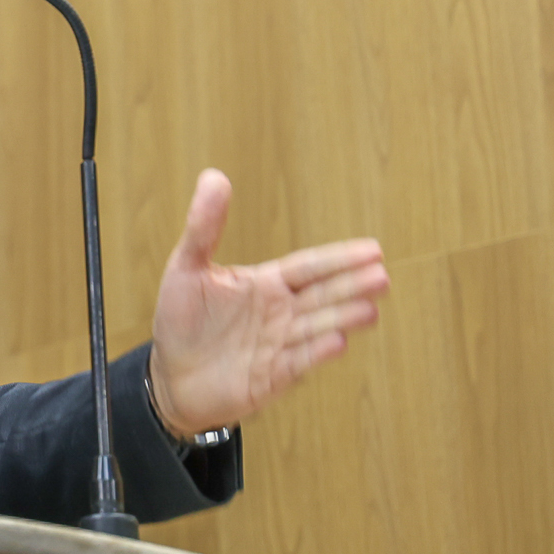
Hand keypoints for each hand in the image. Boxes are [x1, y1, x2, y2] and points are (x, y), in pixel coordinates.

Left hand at [147, 169, 386, 438]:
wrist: (171, 377)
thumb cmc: (181, 320)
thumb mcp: (187, 267)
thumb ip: (204, 227)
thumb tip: (213, 176)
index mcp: (267, 284)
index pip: (309, 267)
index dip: (339, 259)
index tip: (374, 249)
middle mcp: (281, 312)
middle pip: (323, 295)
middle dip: (352, 286)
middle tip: (382, 276)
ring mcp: (280, 345)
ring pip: (318, 327)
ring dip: (344, 318)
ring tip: (370, 309)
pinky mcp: (273, 377)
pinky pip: (298, 362)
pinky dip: (317, 353)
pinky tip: (338, 341)